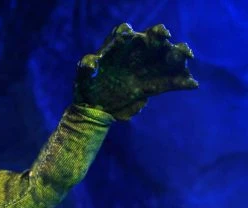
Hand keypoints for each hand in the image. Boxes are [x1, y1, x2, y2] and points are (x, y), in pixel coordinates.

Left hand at [74, 23, 198, 120]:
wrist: (95, 107)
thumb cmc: (88, 87)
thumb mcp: (84, 78)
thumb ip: (86, 68)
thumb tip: (90, 62)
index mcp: (118, 47)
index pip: (124, 33)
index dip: (127, 33)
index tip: (127, 35)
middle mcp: (137, 52)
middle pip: (152, 38)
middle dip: (160, 35)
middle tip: (165, 37)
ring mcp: (148, 67)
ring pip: (168, 56)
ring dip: (179, 54)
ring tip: (186, 56)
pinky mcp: (154, 84)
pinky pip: (171, 81)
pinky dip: (182, 82)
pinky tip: (191, 84)